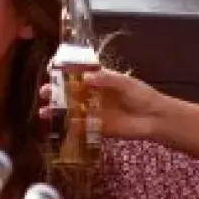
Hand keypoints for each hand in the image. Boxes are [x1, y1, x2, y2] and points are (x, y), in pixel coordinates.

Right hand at [36, 69, 168, 140]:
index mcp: (99, 79)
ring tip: (44, 112)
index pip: (77, 73)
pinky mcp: (97, 127)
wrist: (154, 118)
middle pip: (70, 92)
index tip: (51, 70)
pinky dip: (69, 126)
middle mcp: (93, 95)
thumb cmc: (141, 95)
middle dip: (55, 92)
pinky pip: (80, 127)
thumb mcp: (125, 82)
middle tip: (45, 92)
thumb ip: (106, 79)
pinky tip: (59, 126)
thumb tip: (85, 78)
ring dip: (57, 111)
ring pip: (71, 110)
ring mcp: (94, 111)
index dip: (63, 72)